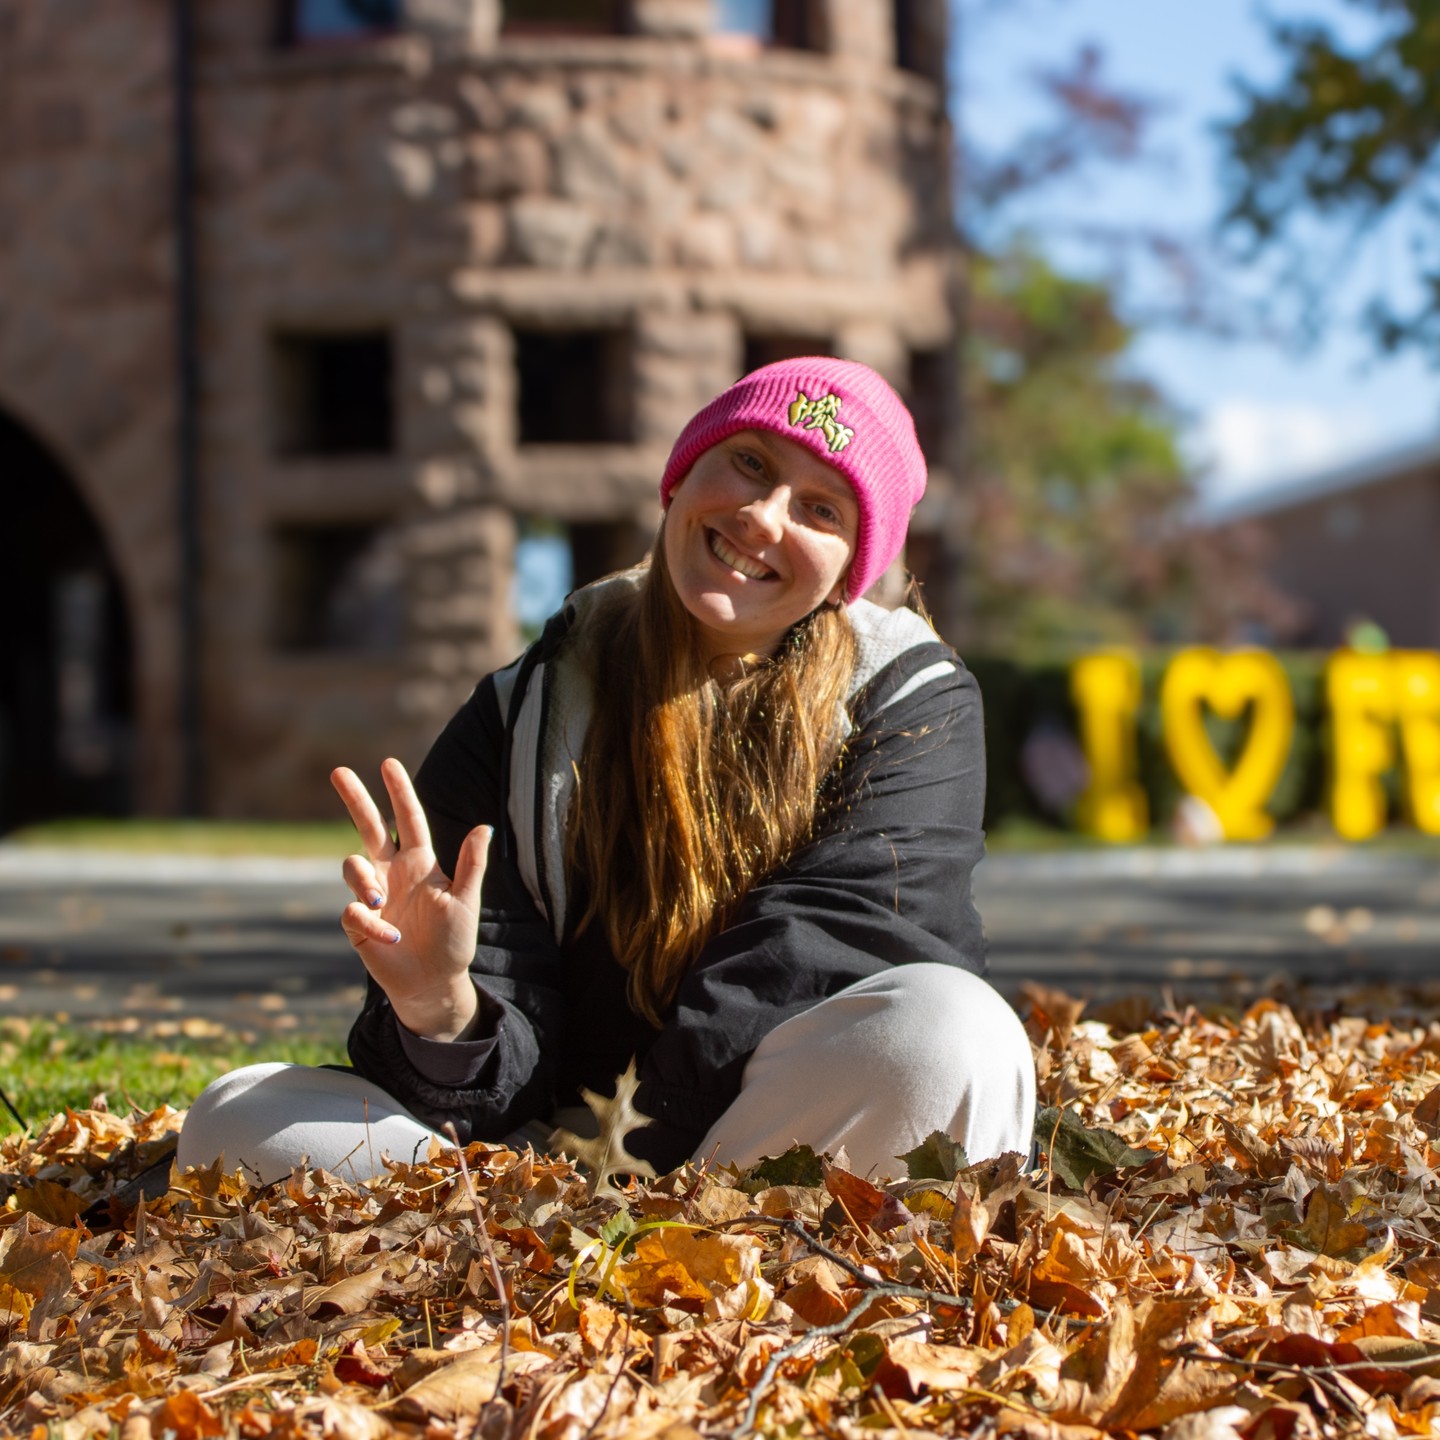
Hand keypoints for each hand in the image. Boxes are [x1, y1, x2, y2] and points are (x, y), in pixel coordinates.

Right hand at [331, 757, 491, 1041]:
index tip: (388, 763)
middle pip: (368, 828)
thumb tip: (484, 827)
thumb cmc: (454, 940)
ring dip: (362, 879)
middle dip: (356, 800)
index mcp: (419, 863)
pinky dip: (371, 924)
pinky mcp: (358, 922)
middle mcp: (392, 872)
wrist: (435, 982)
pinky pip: (353, 911)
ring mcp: (372, 895)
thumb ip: (472, 865)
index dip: (399, 793)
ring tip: (382, 901)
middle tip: (339, 771)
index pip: (408, 820)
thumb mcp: (466, 901)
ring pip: (351, 866)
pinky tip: (392, 939)